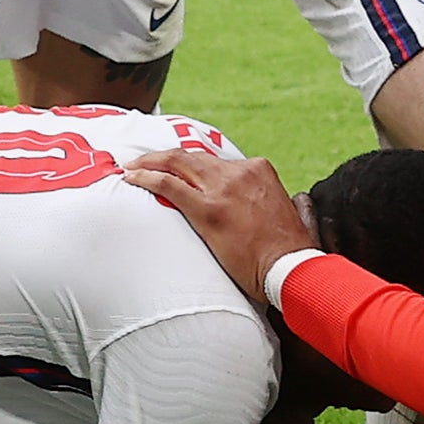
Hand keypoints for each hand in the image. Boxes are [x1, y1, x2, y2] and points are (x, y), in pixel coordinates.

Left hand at [122, 147, 314, 299]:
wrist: (291, 267)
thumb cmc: (288, 249)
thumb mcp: (284, 210)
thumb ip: (270, 199)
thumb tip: (273, 204)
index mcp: (258, 169)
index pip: (214, 161)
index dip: (188, 163)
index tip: (174, 167)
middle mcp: (239, 172)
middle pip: (191, 157)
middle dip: (162, 157)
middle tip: (139, 162)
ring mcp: (222, 189)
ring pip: (177, 163)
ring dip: (149, 164)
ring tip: (131, 168)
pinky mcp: (208, 210)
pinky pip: (169, 186)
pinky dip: (147, 178)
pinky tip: (132, 179)